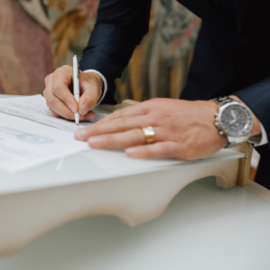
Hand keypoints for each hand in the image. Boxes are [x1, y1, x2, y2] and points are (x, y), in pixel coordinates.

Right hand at [43, 65, 102, 120]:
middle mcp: (52, 80)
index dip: (67, 99)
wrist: (87, 86)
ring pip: (52, 107)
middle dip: (67, 111)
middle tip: (81, 116)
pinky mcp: (51, 101)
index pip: (58, 87)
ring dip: (68, 115)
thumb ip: (90, 99)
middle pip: (52, 99)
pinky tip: (79, 115)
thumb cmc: (89, 84)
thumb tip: (82, 110)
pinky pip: (55, 111)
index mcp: (62, 72)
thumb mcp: (94, 89)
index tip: (77, 109)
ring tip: (85, 115)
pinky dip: (67, 116)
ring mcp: (49, 91)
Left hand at [75, 98, 227, 159]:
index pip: (121, 116)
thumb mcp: (163, 108)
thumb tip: (123, 122)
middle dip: (99, 132)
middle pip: (123, 125)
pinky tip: (130, 154)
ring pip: (137, 135)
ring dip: (114, 140)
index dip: (102, 123)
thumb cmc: (188, 114)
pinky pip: (159, 148)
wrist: (215, 118)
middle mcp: (156, 118)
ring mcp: (168, 131)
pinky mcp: (180, 145)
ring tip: (95, 144)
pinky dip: (144, 151)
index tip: (87, 130)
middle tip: (81, 138)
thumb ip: (143, 115)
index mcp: (151, 108)